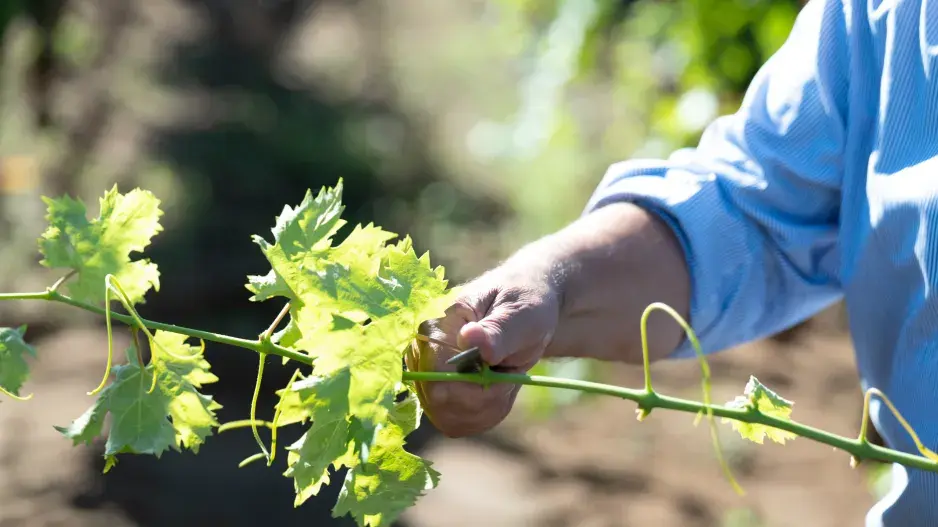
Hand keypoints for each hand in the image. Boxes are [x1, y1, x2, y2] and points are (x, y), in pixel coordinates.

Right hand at [407, 259, 561, 437]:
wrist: (527, 311)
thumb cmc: (525, 304)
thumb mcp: (523, 313)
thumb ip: (497, 329)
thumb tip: (468, 337)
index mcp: (437, 326)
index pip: (434, 375)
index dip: (472, 388)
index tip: (505, 377)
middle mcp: (423, 353)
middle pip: (441, 402)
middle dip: (485, 399)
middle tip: (511, 373)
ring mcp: (429, 376)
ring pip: (449, 418)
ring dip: (488, 407)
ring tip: (506, 378)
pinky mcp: (440, 394)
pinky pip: (456, 424)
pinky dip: (485, 414)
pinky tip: (499, 391)